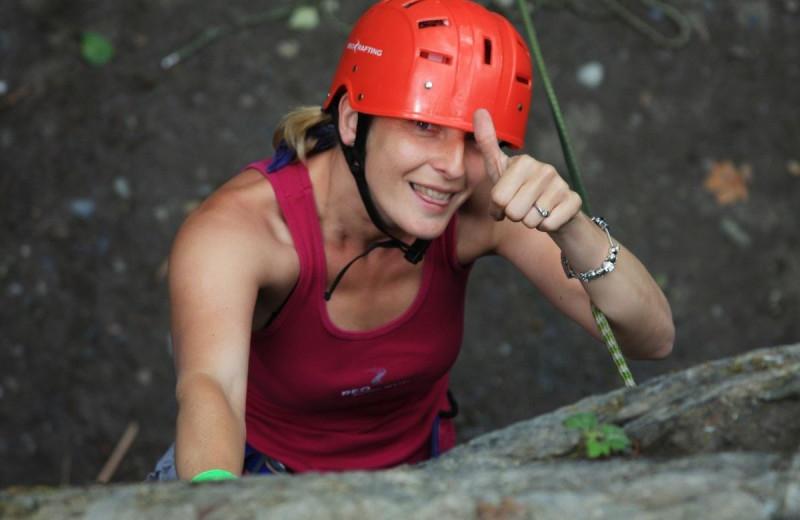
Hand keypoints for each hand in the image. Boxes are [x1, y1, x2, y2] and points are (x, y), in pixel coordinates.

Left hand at [473, 108, 581, 231]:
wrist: (553, 211)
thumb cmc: (520, 190)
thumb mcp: (499, 170)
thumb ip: (487, 144)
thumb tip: (479, 110)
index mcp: (523, 162)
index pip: (498, 198)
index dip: (499, 207)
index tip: (507, 199)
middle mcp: (544, 169)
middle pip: (513, 211)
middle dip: (514, 215)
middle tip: (522, 206)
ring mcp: (561, 184)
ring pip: (531, 220)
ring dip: (530, 221)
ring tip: (536, 210)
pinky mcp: (574, 201)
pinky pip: (548, 225)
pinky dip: (545, 226)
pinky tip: (549, 215)